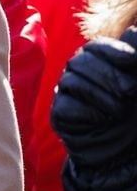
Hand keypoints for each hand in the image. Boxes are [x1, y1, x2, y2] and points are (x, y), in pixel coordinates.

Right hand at [52, 27, 136, 174]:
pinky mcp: (61, 115)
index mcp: (104, 64)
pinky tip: (105, 119)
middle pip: (83, 59)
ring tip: (120, 110)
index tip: (132, 61)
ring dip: (101, 93)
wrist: (127, 158)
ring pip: (73, 80)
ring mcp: (70, 94)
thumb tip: (135, 32)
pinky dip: (89, 111)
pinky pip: (67, 104)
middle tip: (131, 92)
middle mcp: (83, 74)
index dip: (114, 50)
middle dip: (109, 73)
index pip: (98, 46)